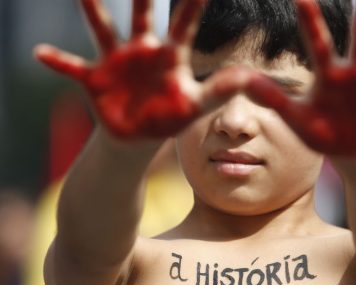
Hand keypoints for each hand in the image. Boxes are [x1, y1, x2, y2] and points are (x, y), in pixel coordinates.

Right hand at [34, 0, 250, 138]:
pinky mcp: (95, 79)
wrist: (140, 135)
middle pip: (142, 12)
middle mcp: (142, 50)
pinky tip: (40, 53)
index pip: (185, 21)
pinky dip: (58, 62)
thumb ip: (220, 90)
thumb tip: (250, 78)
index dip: (194, 0)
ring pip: (102, 28)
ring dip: (92, 9)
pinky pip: (73, 67)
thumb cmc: (170, 116)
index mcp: (169, 55)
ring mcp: (116, 62)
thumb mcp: (196, 104)